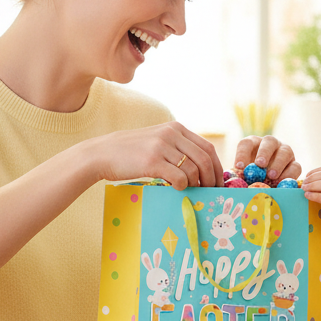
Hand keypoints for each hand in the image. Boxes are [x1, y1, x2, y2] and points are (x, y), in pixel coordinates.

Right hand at [87, 122, 223, 189]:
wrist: (103, 153)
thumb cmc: (132, 152)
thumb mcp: (158, 140)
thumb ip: (178, 147)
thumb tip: (202, 169)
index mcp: (176, 128)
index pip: (207, 148)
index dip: (216, 167)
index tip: (218, 182)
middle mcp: (171, 134)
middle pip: (204, 158)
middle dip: (211, 178)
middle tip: (210, 192)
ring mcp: (161, 147)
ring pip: (193, 169)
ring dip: (195, 184)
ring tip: (191, 192)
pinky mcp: (152, 161)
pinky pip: (178, 177)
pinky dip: (182, 186)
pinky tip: (176, 189)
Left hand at [233, 135, 299, 182]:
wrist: (268, 184)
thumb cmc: (252, 178)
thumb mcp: (243, 176)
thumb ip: (238, 177)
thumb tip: (231, 184)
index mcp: (253, 144)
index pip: (246, 144)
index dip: (242, 154)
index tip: (239, 167)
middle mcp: (270, 144)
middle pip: (269, 141)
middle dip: (264, 152)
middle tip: (260, 164)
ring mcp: (284, 152)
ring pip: (285, 151)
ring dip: (278, 163)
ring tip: (271, 176)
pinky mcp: (294, 164)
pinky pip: (296, 166)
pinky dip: (290, 174)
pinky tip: (282, 182)